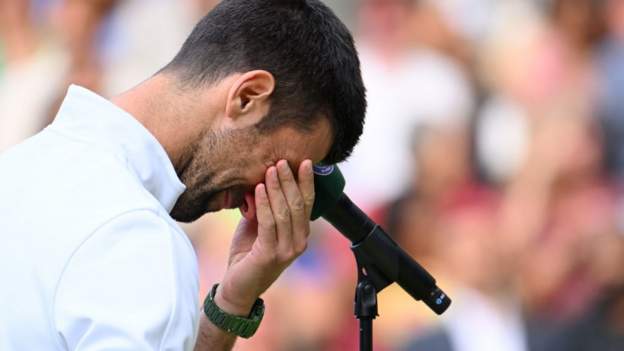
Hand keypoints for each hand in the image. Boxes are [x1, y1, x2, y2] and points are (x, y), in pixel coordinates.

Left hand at [215, 160, 314, 314]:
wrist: (238, 286)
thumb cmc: (248, 254)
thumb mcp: (258, 225)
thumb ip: (264, 207)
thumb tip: (260, 180)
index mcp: (300, 233)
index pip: (307, 203)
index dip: (307, 182)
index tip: (304, 162)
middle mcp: (299, 241)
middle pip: (297, 204)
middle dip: (290, 180)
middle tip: (282, 160)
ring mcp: (287, 250)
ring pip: (285, 211)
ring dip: (276, 188)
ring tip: (269, 169)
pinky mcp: (271, 254)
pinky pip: (269, 223)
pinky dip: (263, 203)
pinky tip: (257, 189)